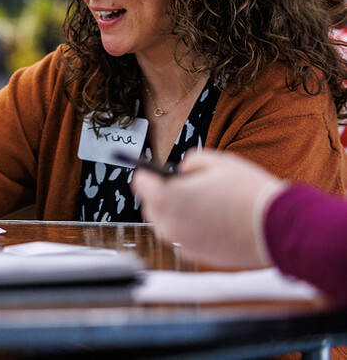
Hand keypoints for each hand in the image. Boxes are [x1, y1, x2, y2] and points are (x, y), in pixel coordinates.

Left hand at [131, 149, 285, 268]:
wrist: (278, 228)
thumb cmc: (248, 192)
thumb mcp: (218, 161)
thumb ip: (191, 162)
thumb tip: (182, 171)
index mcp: (167, 198)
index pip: (140, 183)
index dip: (148, 173)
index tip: (153, 171)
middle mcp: (168, 225)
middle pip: (151, 206)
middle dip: (161, 195)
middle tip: (179, 186)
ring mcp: (182, 243)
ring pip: (167, 225)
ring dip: (175, 214)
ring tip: (197, 203)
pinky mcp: (198, 256)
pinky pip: (184, 239)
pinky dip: (190, 230)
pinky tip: (209, 221)